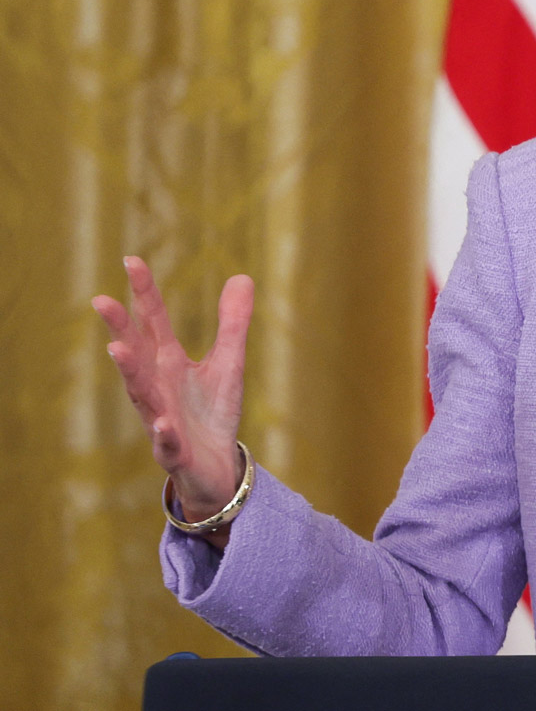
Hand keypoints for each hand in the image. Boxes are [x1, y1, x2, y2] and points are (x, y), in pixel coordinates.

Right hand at [92, 257, 252, 540]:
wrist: (216, 466)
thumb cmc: (213, 412)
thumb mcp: (229, 362)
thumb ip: (233, 322)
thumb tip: (242, 276)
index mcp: (169, 363)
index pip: (154, 322)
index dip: (145, 293)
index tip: (132, 260)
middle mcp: (158, 387)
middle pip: (136, 353)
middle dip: (120, 328)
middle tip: (101, 299)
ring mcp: (161, 418)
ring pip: (141, 395)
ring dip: (130, 373)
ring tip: (117, 349)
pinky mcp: (174, 450)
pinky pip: (166, 441)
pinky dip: (163, 431)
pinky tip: (163, 421)